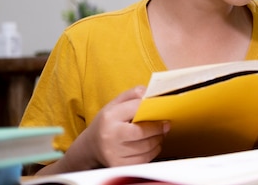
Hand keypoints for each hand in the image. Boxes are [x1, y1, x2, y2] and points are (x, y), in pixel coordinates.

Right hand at [43, 86, 169, 173]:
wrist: (91, 146)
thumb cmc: (107, 123)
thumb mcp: (114, 104)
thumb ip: (132, 94)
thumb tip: (148, 92)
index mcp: (110, 117)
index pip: (137, 109)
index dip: (152, 107)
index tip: (161, 108)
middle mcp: (110, 136)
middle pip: (142, 132)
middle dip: (158, 128)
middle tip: (166, 124)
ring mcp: (114, 153)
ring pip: (146, 147)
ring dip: (158, 140)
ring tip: (160, 134)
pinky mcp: (119, 165)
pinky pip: (144, 159)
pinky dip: (153, 151)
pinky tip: (153, 145)